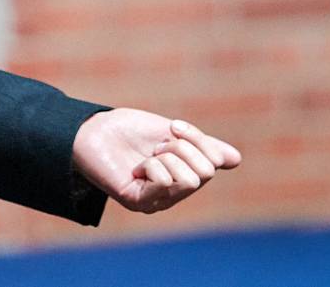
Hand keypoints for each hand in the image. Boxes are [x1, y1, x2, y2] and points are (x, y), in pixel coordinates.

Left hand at [72, 108, 241, 213]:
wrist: (93, 130)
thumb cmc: (130, 131)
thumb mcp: (173, 134)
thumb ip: (203, 147)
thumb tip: (236, 160)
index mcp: (185, 175)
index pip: (215, 161)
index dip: (197, 138)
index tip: (173, 127)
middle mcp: (175, 194)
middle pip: (206, 172)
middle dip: (182, 148)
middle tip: (156, 146)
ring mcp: (158, 202)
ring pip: (190, 179)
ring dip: (167, 157)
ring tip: (147, 156)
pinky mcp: (139, 203)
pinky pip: (165, 183)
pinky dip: (153, 166)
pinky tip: (136, 168)